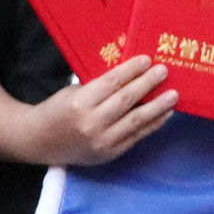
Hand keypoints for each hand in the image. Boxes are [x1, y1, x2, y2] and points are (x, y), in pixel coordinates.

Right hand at [23, 56, 176, 166]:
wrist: (40, 142)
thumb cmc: (57, 110)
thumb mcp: (73, 92)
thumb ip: (99, 86)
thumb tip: (132, 74)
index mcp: (80, 102)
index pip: (112, 83)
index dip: (132, 70)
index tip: (148, 60)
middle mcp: (92, 123)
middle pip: (127, 101)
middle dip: (148, 84)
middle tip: (164, 71)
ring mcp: (102, 141)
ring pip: (136, 121)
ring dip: (158, 107)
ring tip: (174, 95)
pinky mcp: (109, 154)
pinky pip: (136, 137)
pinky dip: (152, 125)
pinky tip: (165, 114)